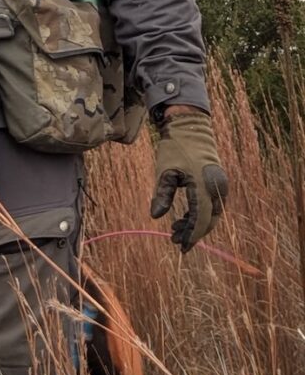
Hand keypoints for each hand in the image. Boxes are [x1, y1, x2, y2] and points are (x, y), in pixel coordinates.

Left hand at [151, 109, 227, 252]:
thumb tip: (156, 216)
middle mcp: (216, 187)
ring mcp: (219, 183)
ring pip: (211, 213)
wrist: (190, 126)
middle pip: (209, 220)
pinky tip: (183, 217)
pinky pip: (211, 204)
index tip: (181, 248)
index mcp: (204, 186)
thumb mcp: (164, 171)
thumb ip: (162, 195)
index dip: (192, 236)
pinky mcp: (217, 180)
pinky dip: (199, 213)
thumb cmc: (175, 148)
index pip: (201, 220)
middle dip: (193, 233)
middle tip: (175, 240)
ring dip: (195, 224)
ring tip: (175, 229)